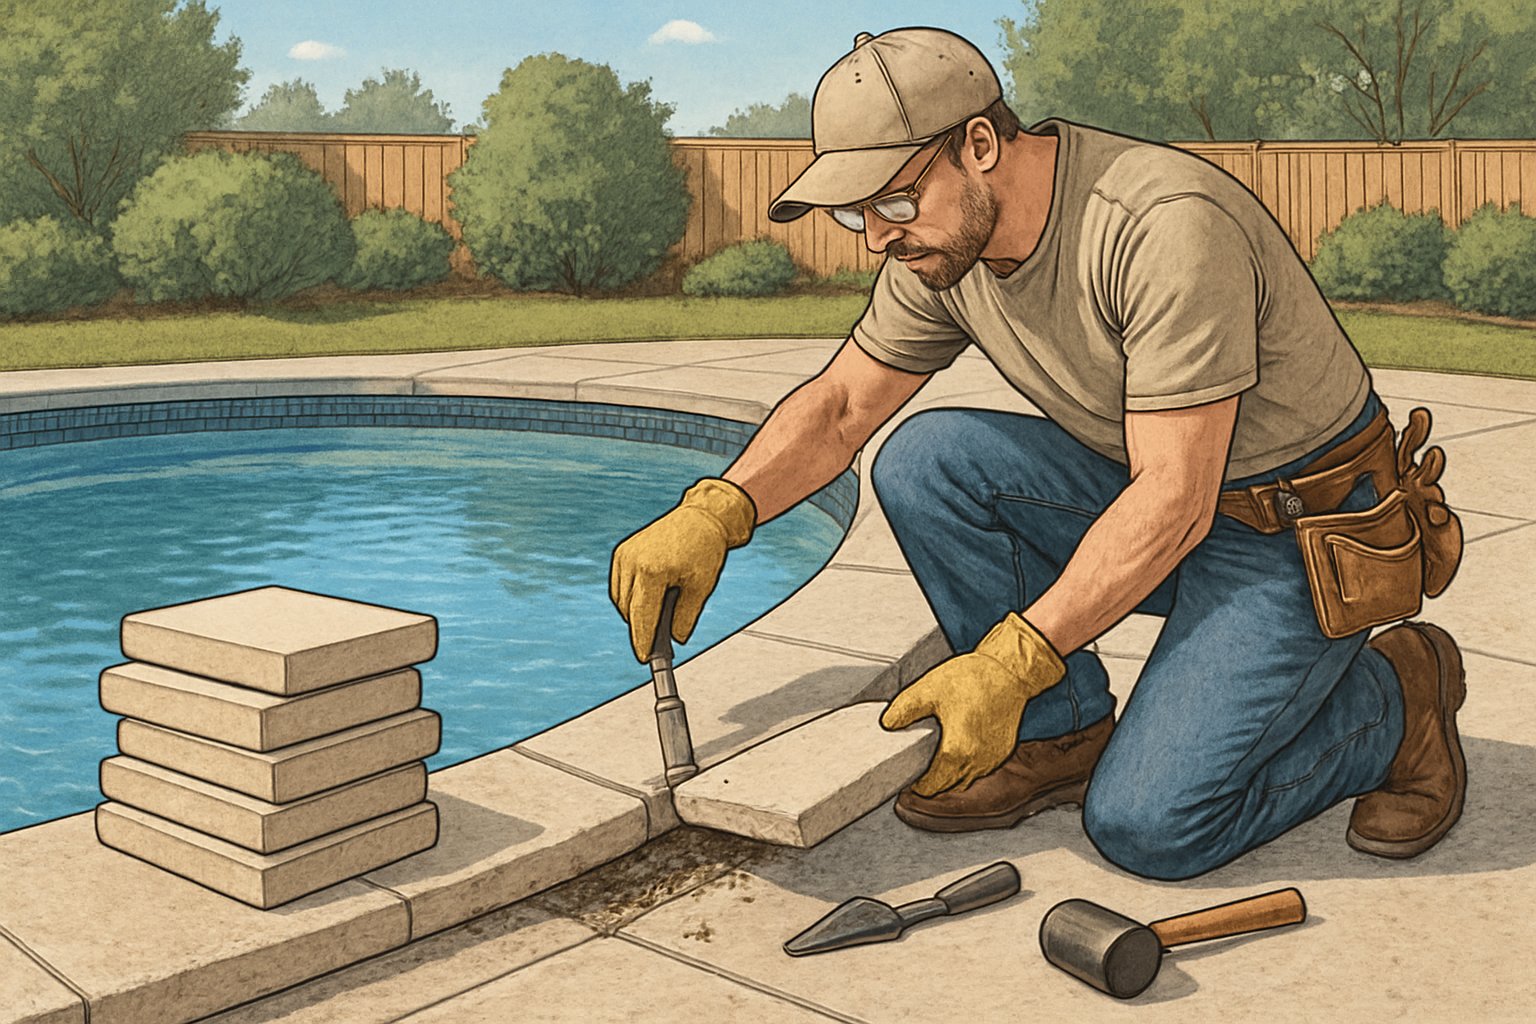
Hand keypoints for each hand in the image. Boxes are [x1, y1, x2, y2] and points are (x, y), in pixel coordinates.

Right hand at [609, 478, 755, 661]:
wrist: (701, 516)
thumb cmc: (704, 548)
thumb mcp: (701, 587)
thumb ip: (685, 617)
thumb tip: (676, 639)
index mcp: (652, 572)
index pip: (642, 617)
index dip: (642, 641)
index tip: (645, 657)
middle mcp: (632, 562)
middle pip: (630, 611)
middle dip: (642, 628)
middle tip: (656, 644)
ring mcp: (625, 556)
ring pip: (622, 600)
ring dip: (635, 613)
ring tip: (657, 618)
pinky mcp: (623, 552)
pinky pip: (620, 586)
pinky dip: (630, 598)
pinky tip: (647, 601)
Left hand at [881, 613, 1065, 795]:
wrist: (1010, 672)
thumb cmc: (974, 679)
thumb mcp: (929, 689)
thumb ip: (904, 709)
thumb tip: (888, 723)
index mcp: (957, 751)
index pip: (931, 786)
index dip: (916, 788)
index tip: (907, 784)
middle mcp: (977, 762)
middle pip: (948, 788)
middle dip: (931, 786)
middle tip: (916, 775)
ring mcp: (992, 759)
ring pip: (965, 781)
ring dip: (949, 779)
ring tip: (934, 766)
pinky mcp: (1001, 751)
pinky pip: (980, 770)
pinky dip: (966, 769)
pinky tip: (957, 755)